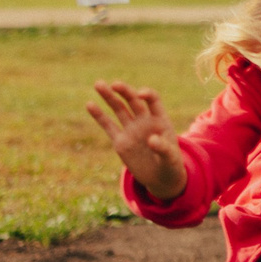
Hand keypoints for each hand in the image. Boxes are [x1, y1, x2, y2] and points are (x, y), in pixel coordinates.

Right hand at [88, 81, 184, 197]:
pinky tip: (89, 104)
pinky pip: (108, 126)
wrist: (161, 178)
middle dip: (124, 92)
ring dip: (109, 97)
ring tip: (98, 83)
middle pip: (134, 101)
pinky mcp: (120, 141)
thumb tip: (152, 140)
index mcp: (160, 120)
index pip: (153, 100)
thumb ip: (163, 148)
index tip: (140, 94)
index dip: (147, 94)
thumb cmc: (171, 165)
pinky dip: (99, 115)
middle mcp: (144, 121)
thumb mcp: (171, 158)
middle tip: (114, 84)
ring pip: (119, 109)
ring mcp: (131, 130)